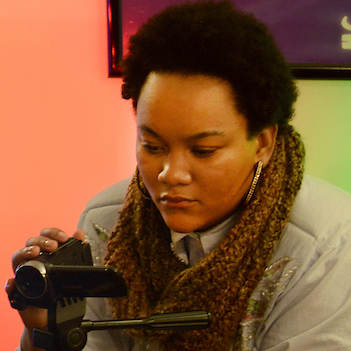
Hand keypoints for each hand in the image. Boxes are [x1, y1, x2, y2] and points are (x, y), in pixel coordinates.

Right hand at [5, 228, 84, 350]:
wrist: (53, 316)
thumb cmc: (60, 288)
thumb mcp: (70, 267)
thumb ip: (75, 249)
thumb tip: (80, 233)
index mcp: (45, 252)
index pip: (45, 235)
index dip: (53, 232)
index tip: (64, 237)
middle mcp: (32, 260)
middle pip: (31, 242)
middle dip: (41, 241)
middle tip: (53, 246)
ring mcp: (24, 274)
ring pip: (17, 258)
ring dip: (25, 252)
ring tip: (34, 252)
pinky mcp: (18, 291)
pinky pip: (9, 286)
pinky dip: (10, 283)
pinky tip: (13, 282)